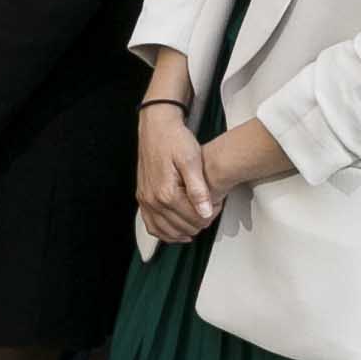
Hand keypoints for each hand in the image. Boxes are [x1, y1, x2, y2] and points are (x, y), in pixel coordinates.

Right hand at [134, 107, 217, 245]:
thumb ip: (198, 190)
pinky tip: (176, 231)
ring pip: (163, 230)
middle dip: (198, 223)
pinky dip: (163, 232)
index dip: (209, 216)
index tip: (218, 205)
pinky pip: (150, 224)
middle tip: (210, 211)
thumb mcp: (192, 161)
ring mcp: (144, 199)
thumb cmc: (175, 140)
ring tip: (197, 225)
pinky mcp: (142, 196)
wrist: (156, 127)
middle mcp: (152, 199)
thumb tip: (206, 213)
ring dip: (181, 232)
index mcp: (166, 192)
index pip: (192, 219)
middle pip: (179, 226)